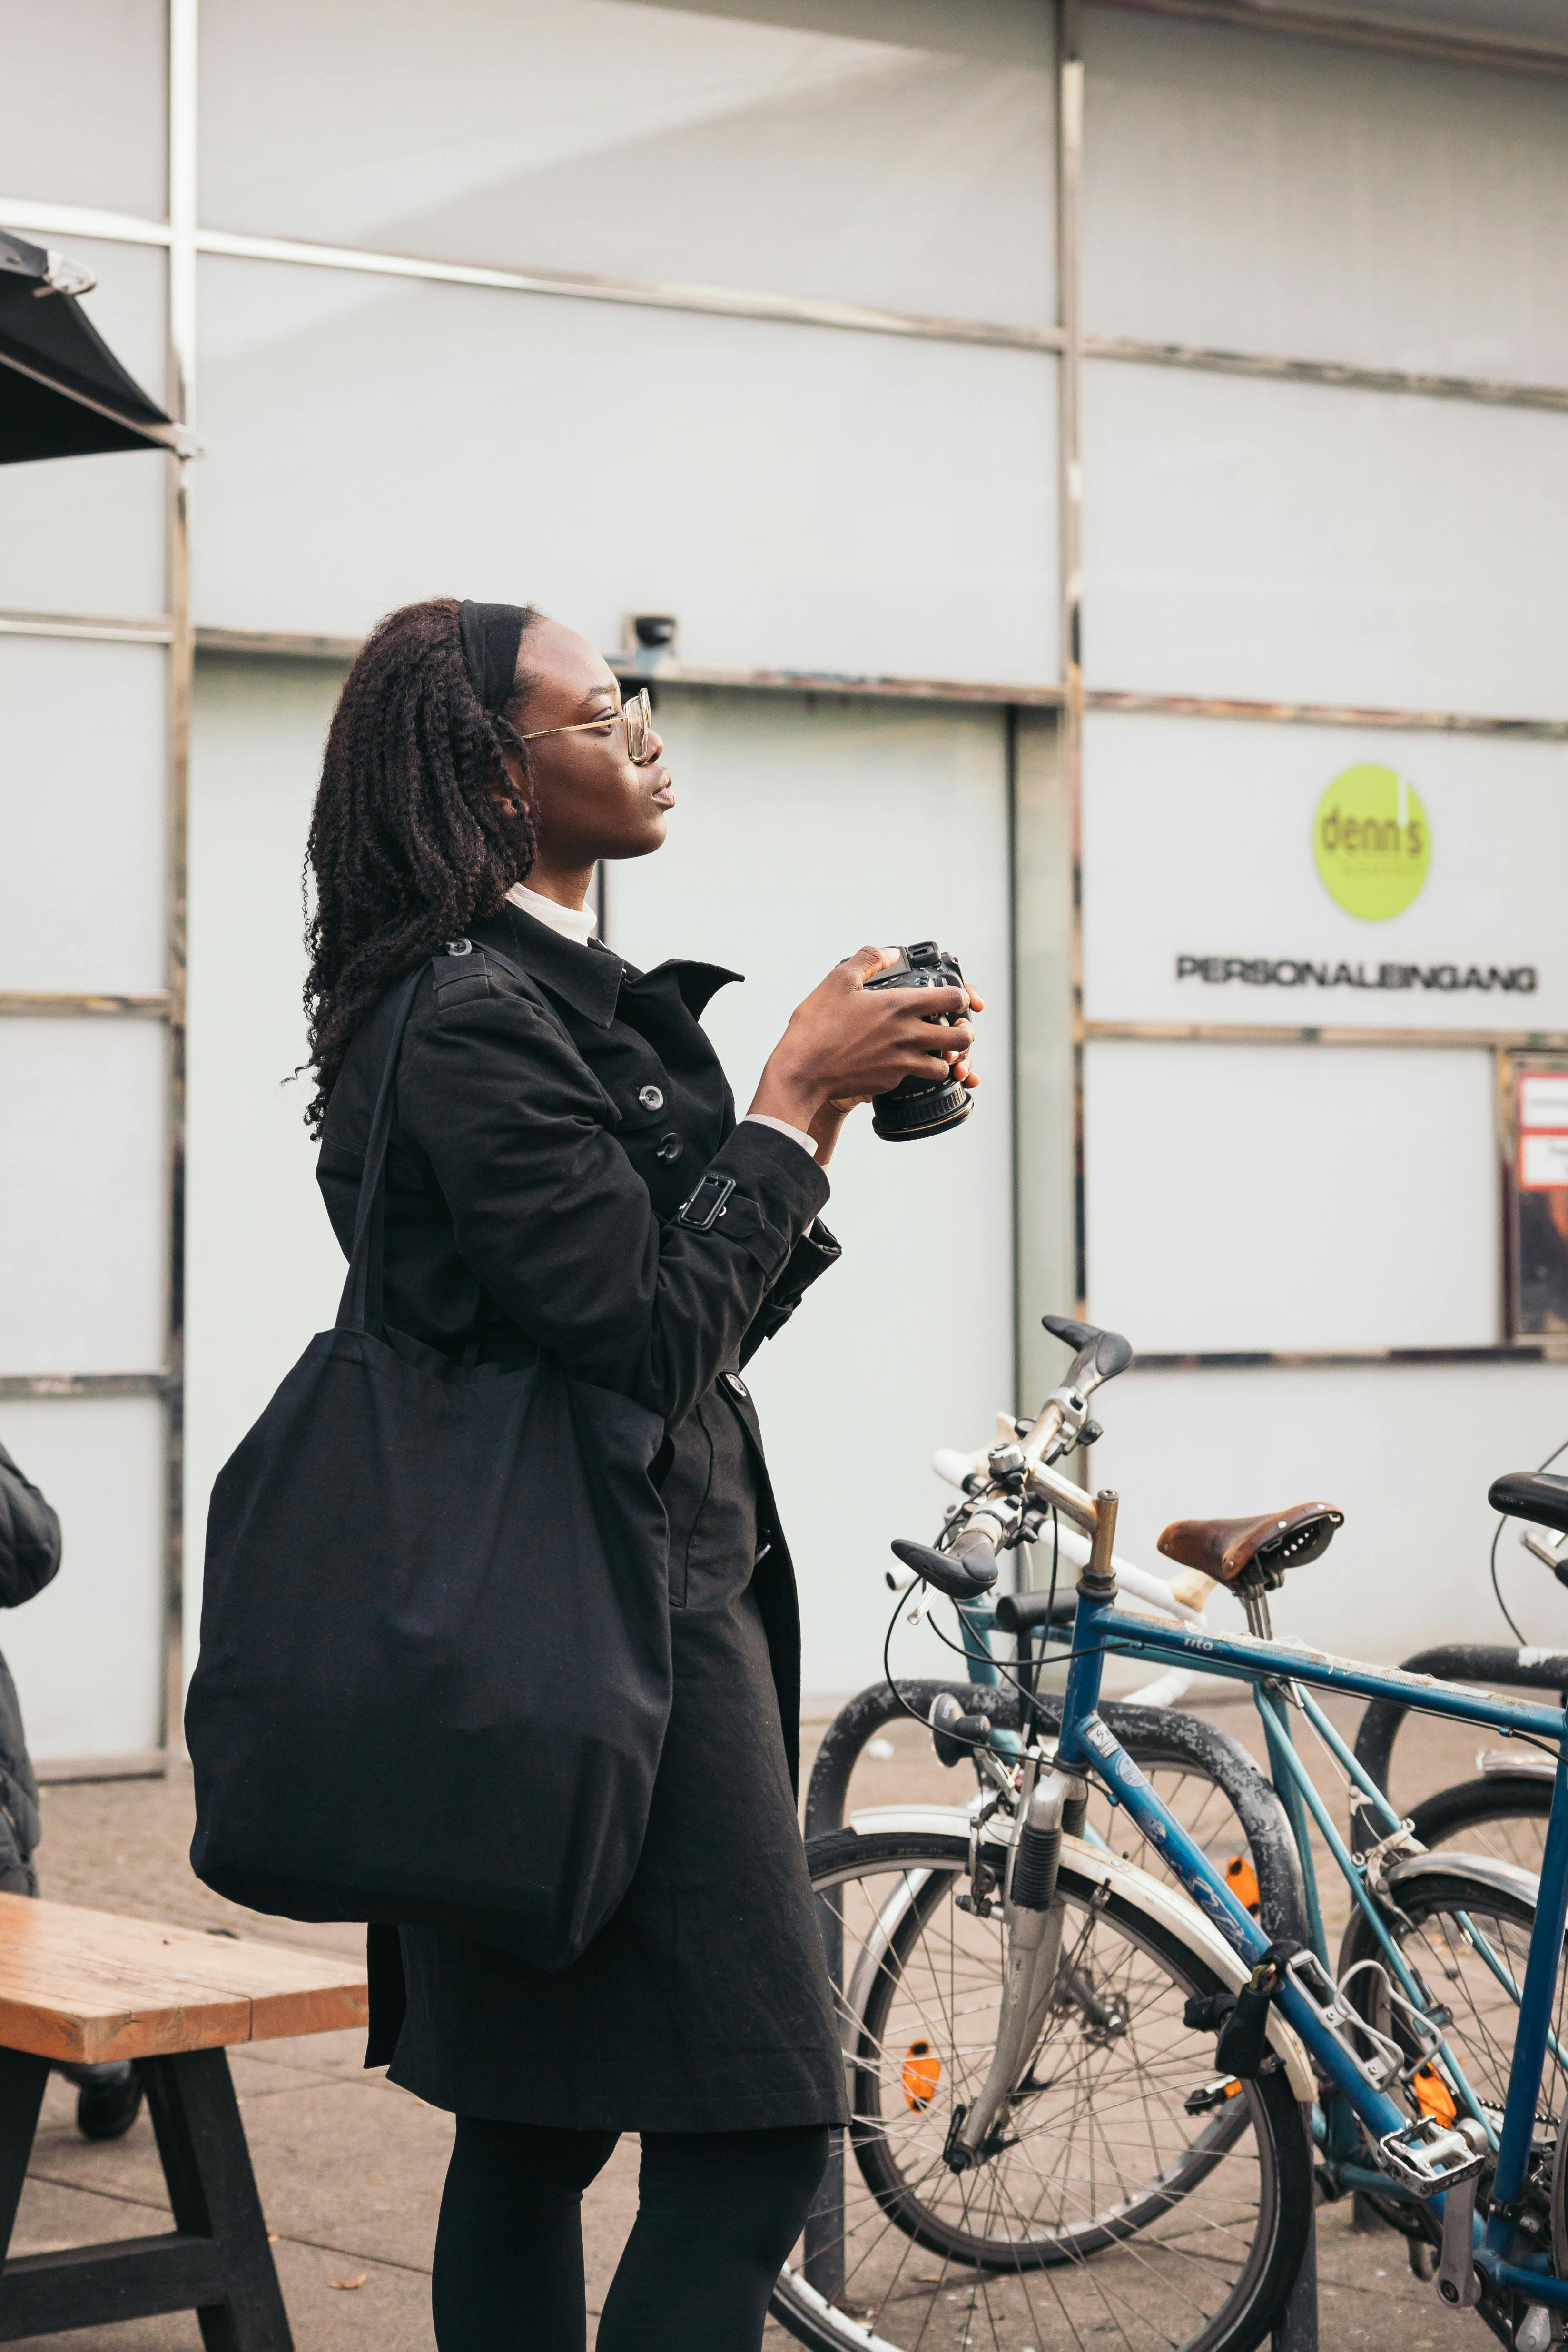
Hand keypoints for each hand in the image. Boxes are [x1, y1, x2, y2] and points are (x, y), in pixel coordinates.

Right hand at [749, 946, 980, 1155]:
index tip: (956, 999)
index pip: (954, 998)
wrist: (802, 1072)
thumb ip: (868, 959)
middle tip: (954, 1027)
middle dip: (965, 1031)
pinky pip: (918, 1078)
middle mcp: (908, 1035)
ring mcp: (902, 1062)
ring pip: (946, 1064)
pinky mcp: (891, 1082)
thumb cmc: (816, 1026)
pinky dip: (919, 1072)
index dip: (962, 996)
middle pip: (963, 1037)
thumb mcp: (838, 980)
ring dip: (945, 1057)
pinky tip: (905, 1062)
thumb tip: (891, 952)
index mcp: (900, 1006)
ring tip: (935, 1050)